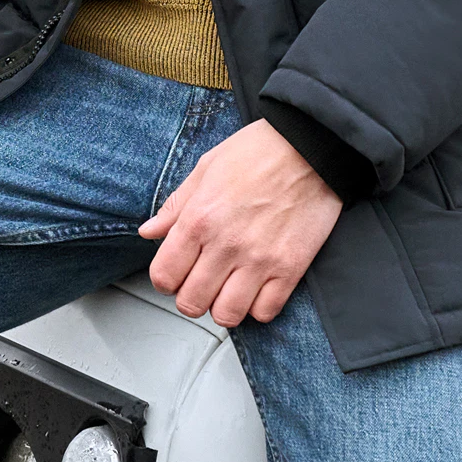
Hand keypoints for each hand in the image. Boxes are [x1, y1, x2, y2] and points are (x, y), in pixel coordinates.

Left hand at [139, 118, 342, 327]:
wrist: (312, 146)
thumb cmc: (259, 151)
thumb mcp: (207, 167)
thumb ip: (176, 205)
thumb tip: (149, 232)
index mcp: (199, 218)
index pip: (164, 276)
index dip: (166, 280)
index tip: (176, 273)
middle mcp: (226, 244)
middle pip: (191, 303)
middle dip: (191, 297)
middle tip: (202, 283)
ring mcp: (260, 259)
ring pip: (227, 315)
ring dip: (224, 306)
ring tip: (229, 288)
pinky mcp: (291, 267)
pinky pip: (265, 311)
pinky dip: (258, 306)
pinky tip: (258, 287)